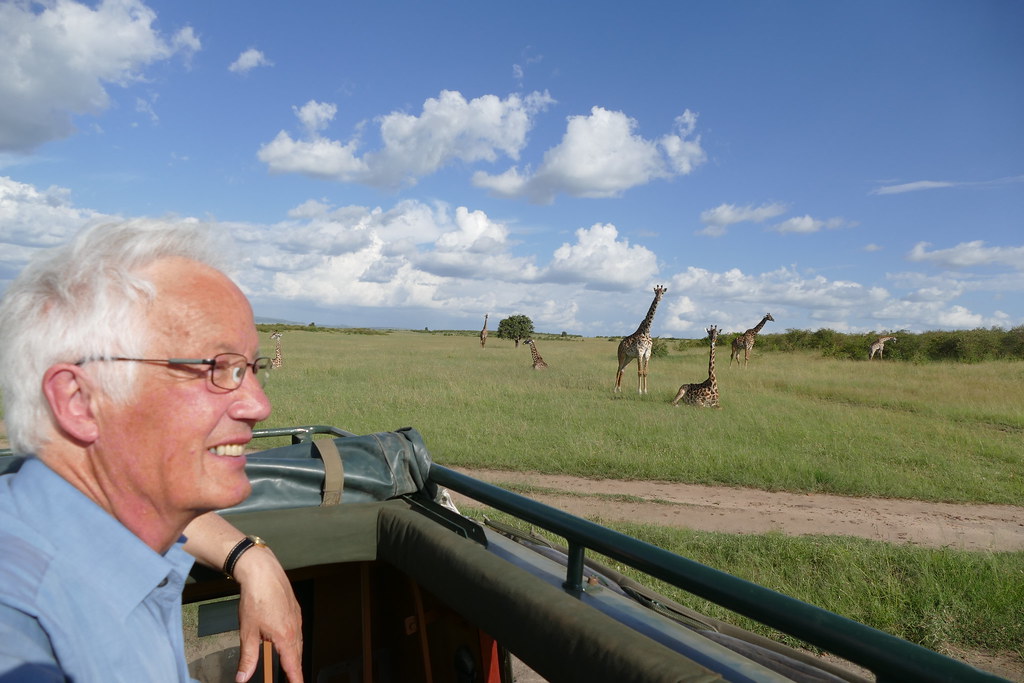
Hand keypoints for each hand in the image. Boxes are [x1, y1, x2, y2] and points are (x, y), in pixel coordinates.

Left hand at [230, 545, 303, 681]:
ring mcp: (296, 618)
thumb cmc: (256, 598)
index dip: (295, 679)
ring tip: (289, 665)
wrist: (263, 572)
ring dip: (294, 655)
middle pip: (297, 655)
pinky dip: (294, 641)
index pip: (293, 665)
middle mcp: (295, 628)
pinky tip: (286, 641)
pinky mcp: (294, 609)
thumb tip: (243, 677)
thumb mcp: (248, 632)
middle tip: (292, 679)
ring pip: (298, 642)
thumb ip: (248, 657)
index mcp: (285, 637)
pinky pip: (297, 630)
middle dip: (295, 669)